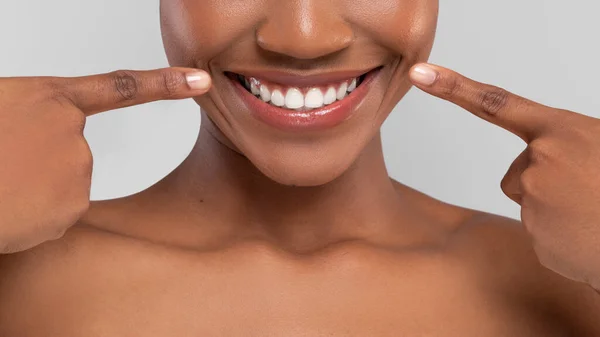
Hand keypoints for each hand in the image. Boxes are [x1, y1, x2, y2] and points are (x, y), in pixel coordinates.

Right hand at [0, 67, 210, 252]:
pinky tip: (11, 207)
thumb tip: (33, 136)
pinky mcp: (72, 207)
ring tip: (3, 185)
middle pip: (74, 153)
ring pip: (65, 185)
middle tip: (4, 167)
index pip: (120, 87)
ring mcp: (76, 169)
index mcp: (47, 99)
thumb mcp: (0, 110)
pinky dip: (35, 216)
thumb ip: (29, 117)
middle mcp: (72, 132)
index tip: (200, 80)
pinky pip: (59, 213)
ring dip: (35, 190)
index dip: (164, 83)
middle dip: (41, 164)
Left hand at [409, 63, 599, 288]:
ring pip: (528, 203)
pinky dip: (560, 237)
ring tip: (590, 214)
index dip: (454, 88)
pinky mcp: (537, 236)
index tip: (421, 74)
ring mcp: (535, 200)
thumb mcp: (597, 144)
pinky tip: (585, 235)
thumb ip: (563, 143)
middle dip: (544, 185)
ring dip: (555, 211)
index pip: (495, 103)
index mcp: (561, 130)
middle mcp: (540, 160)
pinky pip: (539, 232)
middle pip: (516, 174)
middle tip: (586, 194)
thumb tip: (540, 159)